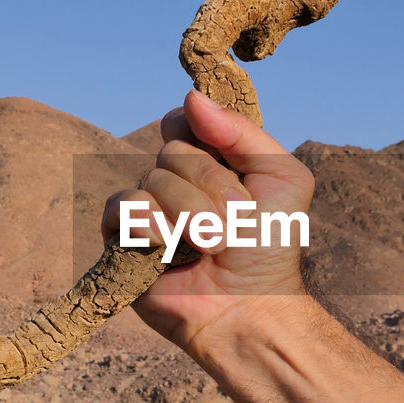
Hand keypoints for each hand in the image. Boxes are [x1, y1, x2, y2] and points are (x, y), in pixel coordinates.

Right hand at [101, 90, 314, 359]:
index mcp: (209, 160)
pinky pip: (122, 208)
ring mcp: (148, 209)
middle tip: (236, 222)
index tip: (233, 166)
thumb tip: (190, 97)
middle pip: (173, 150)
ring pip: (152, 179)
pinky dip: (148, 222)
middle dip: (210, 187)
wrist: (250, 305)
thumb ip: (242, 132)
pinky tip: (167, 245)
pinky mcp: (125, 240)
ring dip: (189, 214)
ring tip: (211, 246)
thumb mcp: (282, 178)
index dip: (203, 136)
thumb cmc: (270, 247)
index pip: (185, 121)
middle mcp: (175, 180)